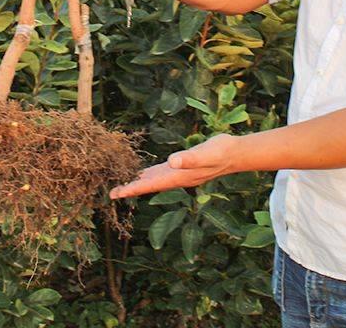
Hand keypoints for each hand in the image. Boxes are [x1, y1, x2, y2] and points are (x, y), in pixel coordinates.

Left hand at [109, 134, 238, 198]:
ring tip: (122, 185)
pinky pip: (161, 172)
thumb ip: (190, 158)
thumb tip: (172, 161)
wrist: (235, 153)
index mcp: (179, 176)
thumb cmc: (221, 151)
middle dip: (131, 189)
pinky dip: (150, 174)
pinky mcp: (182, 166)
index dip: (133, 189)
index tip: (117, 194)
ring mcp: (180, 173)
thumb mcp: (206, 153)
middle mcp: (177, 177)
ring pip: (154, 180)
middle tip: (111, 193)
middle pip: (149, 186)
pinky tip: (144, 173)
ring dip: (138, 183)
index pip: (151, 184)